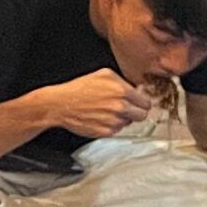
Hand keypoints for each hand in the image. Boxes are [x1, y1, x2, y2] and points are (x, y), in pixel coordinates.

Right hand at [31, 69, 150, 138]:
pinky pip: (117, 130)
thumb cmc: (79, 88)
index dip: (142, 103)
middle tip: (127, 109)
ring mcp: (113, 121)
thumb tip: (137, 90)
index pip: (146, 103)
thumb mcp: (104, 75)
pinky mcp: (105, 132)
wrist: (60, 104)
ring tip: (106, 111)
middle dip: (136, 112)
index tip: (139, 104)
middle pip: (142, 116)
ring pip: (128, 123)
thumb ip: (124, 82)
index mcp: (122, 91)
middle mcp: (120, 107)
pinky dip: (111, 126)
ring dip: (122, 119)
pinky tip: (100, 118)